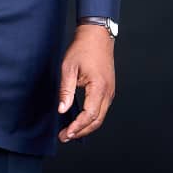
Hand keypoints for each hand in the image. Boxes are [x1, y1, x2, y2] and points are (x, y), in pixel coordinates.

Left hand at [57, 23, 115, 142]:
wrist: (97, 36)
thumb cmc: (82, 49)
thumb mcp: (68, 68)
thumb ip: (66, 90)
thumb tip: (62, 109)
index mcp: (99, 87)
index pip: (89, 115)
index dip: (77, 127)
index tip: (66, 134)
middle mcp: (108, 92)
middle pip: (97, 120)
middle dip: (81, 131)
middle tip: (65, 137)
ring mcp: (110, 91)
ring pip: (100, 117)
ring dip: (86, 126)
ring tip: (70, 131)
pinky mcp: (108, 90)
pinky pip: (101, 109)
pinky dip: (91, 118)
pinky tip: (79, 120)